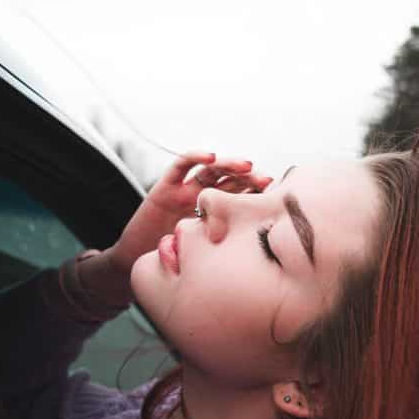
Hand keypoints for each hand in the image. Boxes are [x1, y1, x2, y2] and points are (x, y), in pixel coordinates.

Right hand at [109, 152, 272, 274]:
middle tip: (266, 181)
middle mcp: (203, 197)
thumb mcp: (210, 254)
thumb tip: (266, 251)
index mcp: (217, 212)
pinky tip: (210, 156)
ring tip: (246, 166)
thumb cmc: (177, 261)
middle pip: (230, 179)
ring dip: (229, 164)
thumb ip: (230, 248)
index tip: (278, 195)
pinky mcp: (165, 186)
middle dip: (249, 177)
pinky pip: (180, 166)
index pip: (242, 195)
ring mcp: (185, 190)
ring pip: (211, 169)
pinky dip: (195, 157)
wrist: (140, 261)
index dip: (259, 193)